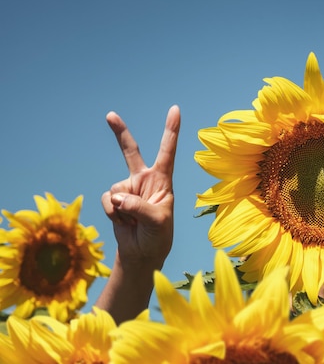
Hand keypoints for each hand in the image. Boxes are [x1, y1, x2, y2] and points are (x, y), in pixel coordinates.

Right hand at [101, 105, 179, 267]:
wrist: (142, 253)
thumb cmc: (158, 236)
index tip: (175, 109)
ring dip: (124, 209)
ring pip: (117, 189)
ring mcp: (128, 189)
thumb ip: (140, 208)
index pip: (168, 151)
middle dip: (119, 132)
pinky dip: (114, 214)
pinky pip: (108, 201)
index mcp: (163, 180)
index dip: (171, 130)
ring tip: (135, 222)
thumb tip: (118, 198)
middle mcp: (145, 180)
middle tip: (110, 115)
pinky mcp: (115, 200)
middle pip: (130, 151)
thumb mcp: (157, 221)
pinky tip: (125, 223)